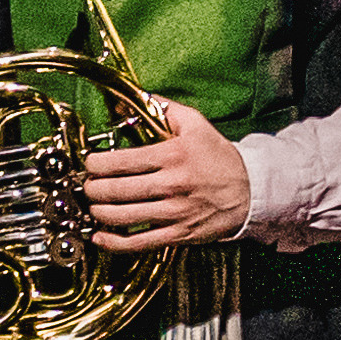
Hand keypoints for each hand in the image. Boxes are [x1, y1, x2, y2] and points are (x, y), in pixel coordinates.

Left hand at [80, 97, 254, 254]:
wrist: (252, 191)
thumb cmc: (220, 158)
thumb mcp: (197, 125)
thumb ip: (165, 108)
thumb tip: (138, 96)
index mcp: (172, 156)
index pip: (119, 162)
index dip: (94, 164)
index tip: (90, 164)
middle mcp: (171, 184)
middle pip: (115, 190)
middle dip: (92, 188)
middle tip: (88, 185)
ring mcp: (174, 212)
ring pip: (121, 217)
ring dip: (98, 212)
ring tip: (94, 205)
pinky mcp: (178, 234)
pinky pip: (138, 243)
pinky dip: (113, 242)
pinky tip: (99, 236)